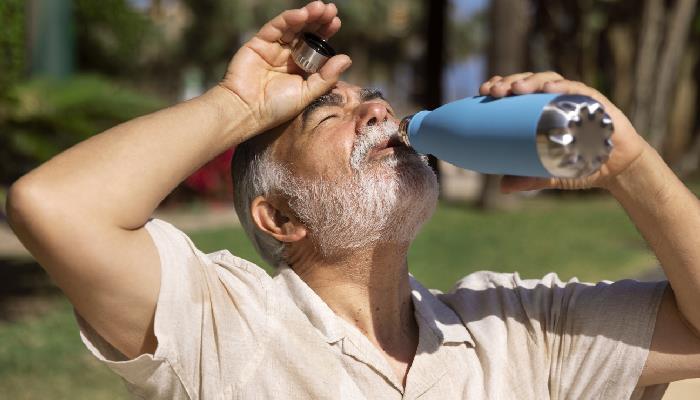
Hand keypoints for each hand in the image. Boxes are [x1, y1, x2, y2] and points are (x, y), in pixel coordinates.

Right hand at [220, 1, 351, 135]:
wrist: (246, 111)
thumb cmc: (276, 108)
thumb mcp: (307, 94)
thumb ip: (326, 77)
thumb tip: (346, 58)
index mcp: (300, 67)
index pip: (315, 45)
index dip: (325, 33)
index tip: (336, 23)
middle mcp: (288, 55)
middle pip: (305, 32)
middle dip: (318, 20)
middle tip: (331, 10)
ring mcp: (273, 48)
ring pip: (292, 27)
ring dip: (306, 15)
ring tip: (321, 8)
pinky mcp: (259, 43)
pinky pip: (275, 27)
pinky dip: (288, 19)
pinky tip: (301, 14)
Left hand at [478, 72, 650, 192]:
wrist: (619, 169)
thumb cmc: (582, 165)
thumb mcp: (550, 173)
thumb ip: (528, 179)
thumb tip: (502, 188)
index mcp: (542, 110)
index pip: (518, 92)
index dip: (501, 85)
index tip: (483, 90)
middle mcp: (557, 100)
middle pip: (529, 82)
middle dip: (510, 82)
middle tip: (494, 91)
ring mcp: (576, 98)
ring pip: (550, 81)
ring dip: (531, 81)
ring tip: (516, 88)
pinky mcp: (596, 102)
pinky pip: (578, 90)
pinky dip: (562, 87)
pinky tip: (548, 89)